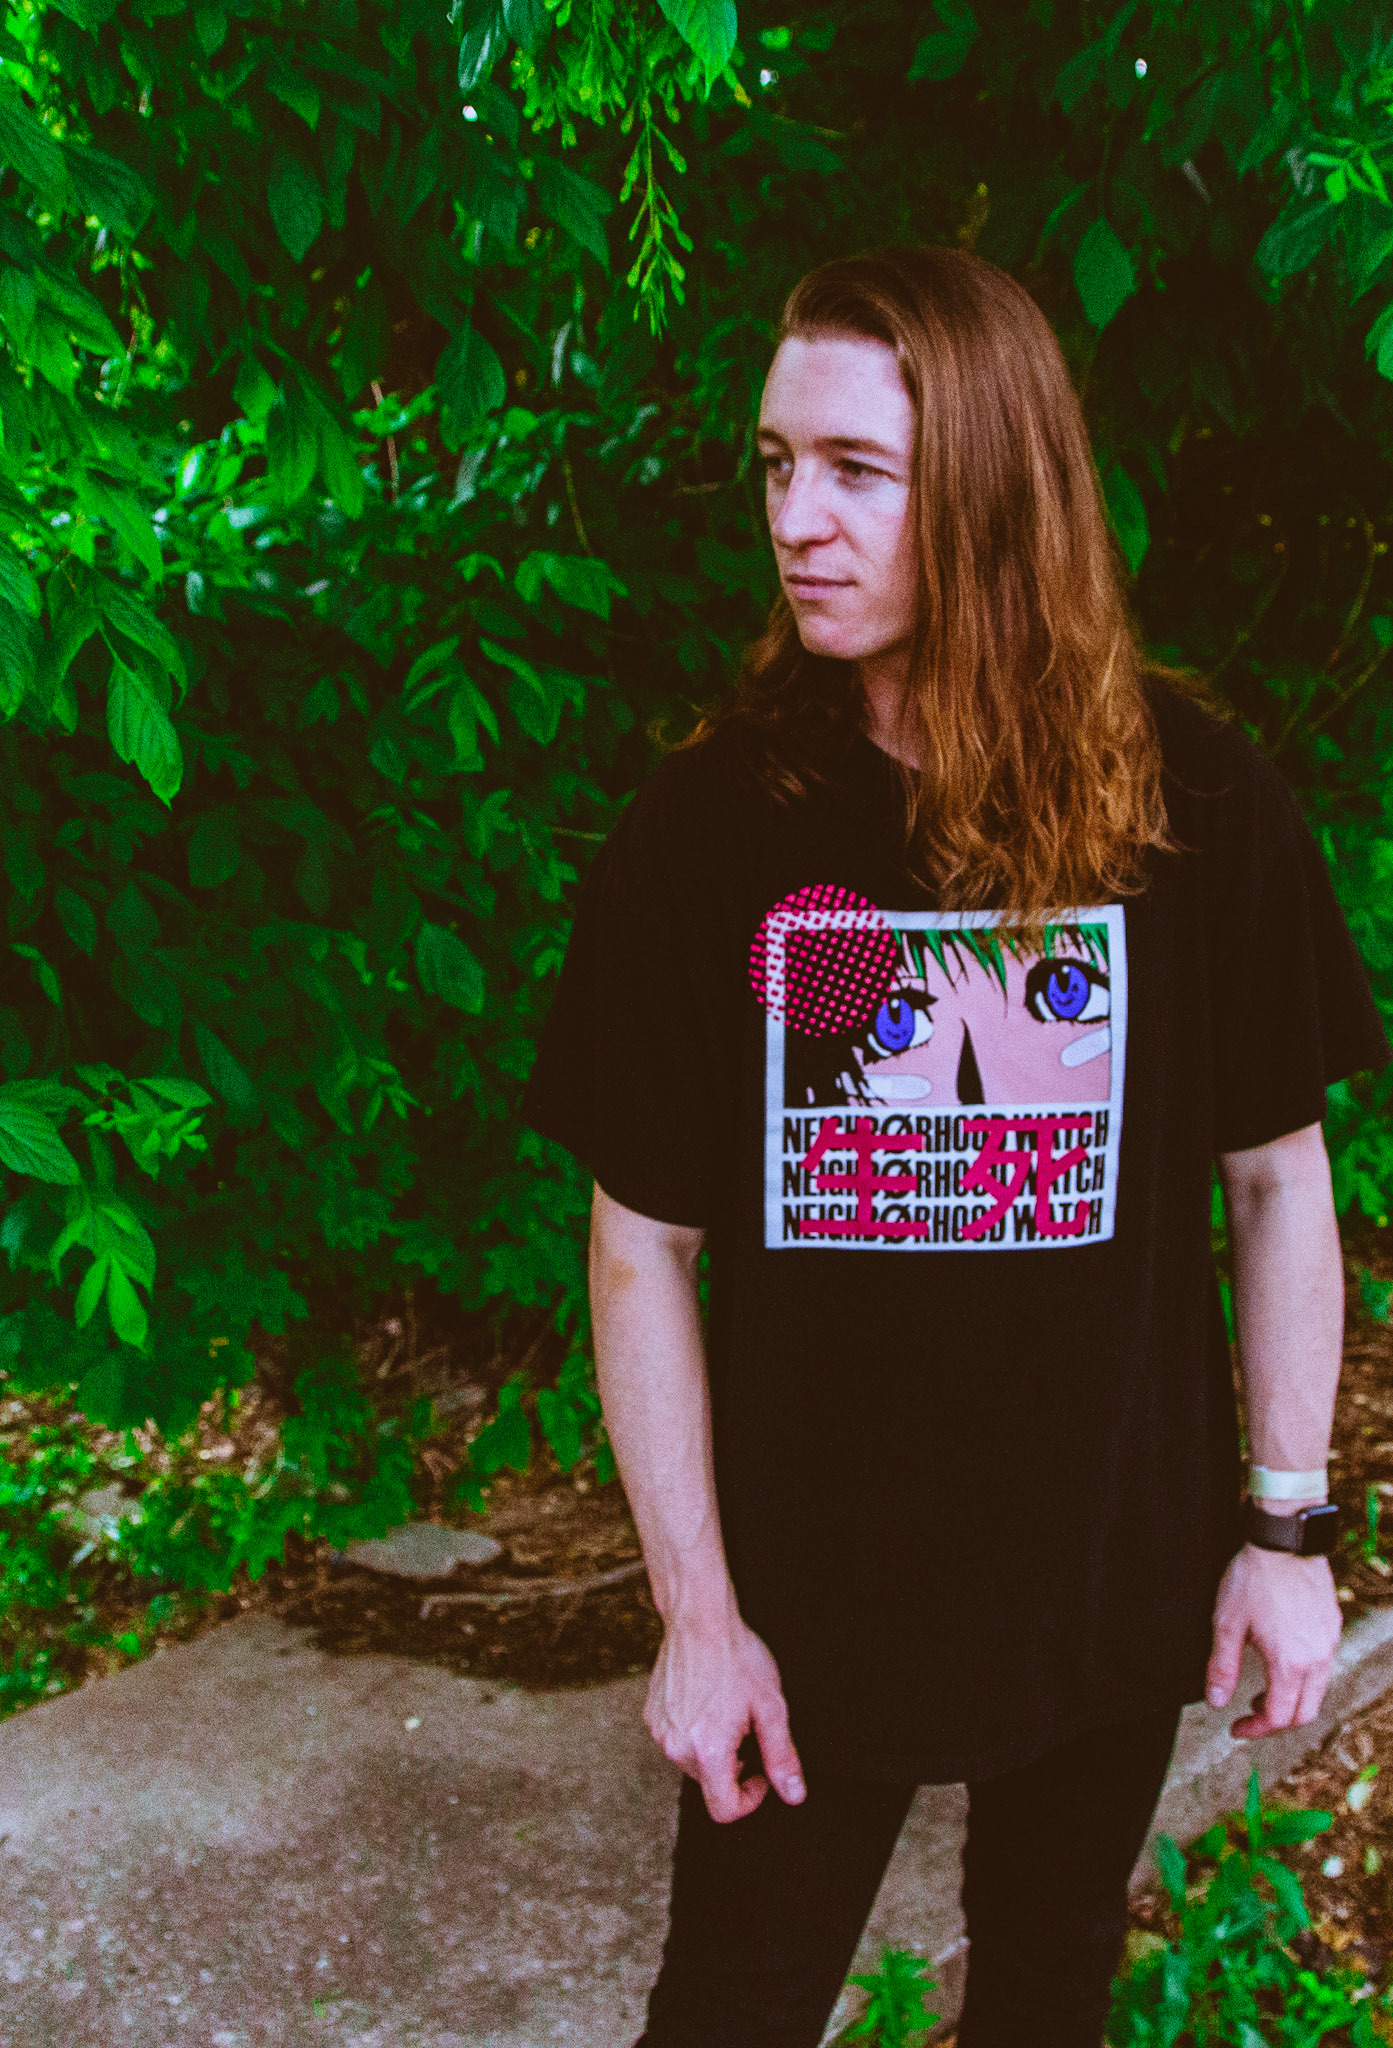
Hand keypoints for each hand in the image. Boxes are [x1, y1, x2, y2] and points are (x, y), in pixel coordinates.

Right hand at [645, 1608, 805, 1822]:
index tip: (760, 1774)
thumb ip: (782, 1756)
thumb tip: (793, 1794)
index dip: (750, 1800)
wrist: (700, 1619)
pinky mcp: (651, 1715)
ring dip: (712, 1748)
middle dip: (732, 1765)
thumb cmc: (736, 1657)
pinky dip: (693, 1730)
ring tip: (726, 1709)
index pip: (724, 1809)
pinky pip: (676, 1738)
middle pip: (709, 1783)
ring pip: (692, 1761)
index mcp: (709, 1751)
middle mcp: (677, 1747)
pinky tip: (707, 1700)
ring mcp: (660, 1731)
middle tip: (747, 1727)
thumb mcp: (771, 1707)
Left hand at [1205, 1544, 1341, 1738]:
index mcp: (1290, 1664)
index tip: (1235, 1728)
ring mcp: (1329, 1643)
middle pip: (1304, 1713)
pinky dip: (1304, 1679)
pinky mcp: (1333, 1627)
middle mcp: (1317, 1659)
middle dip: (1275, 1722)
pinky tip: (1283, 1662)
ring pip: (1317, 1692)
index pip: (1278, 1718)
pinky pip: (1324, 1667)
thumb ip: (1221, 1667)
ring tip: (1264, 1690)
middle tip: (1250, 1714)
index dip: (1255, 1730)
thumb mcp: (1226, 1624)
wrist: (1285, 1541)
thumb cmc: (1253, 1579)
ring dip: (1291, 1701)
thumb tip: (1217, 1703)